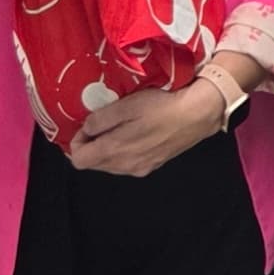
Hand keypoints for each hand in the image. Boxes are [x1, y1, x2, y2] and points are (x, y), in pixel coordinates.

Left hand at [67, 80, 222, 177]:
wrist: (197, 114)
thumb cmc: (161, 106)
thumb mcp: (125, 106)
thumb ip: (100, 120)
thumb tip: (86, 129)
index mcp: (114, 151)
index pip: (79, 160)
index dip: (76, 143)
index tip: (84, 127)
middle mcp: (125, 166)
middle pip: (94, 165)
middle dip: (90, 147)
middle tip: (98, 126)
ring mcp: (141, 168)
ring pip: (111, 165)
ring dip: (106, 150)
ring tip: (116, 128)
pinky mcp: (154, 165)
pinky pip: (127, 164)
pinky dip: (122, 153)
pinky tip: (134, 135)